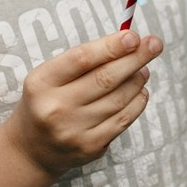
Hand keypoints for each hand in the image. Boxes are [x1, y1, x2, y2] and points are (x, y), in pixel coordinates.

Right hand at [8, 29, 161, 176]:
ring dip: (137, 79)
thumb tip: (130, 42)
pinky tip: (141, 91)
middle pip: (105, 78)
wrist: (31, 149)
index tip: (133, 36)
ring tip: (143, 69)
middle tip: (155, 44)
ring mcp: (73, 130)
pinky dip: (137, 101)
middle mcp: (55, 108)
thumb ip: (85, 60)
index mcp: (41, 83)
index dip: (110, 47)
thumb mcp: (50, 77)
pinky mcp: (90, 147)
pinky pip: (123, 119)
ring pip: (119, 99)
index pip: (81, 59)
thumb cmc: (47, 100)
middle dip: (135, 58)